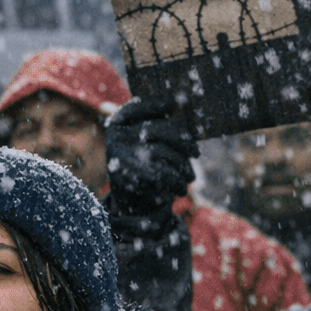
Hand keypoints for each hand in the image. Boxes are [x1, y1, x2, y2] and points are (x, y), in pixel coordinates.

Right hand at [105, 97, 197, 217]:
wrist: (131, 208)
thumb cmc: (144, 170)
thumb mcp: (144, 146)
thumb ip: (155, 128)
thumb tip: (178, 102)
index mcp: (115, 128)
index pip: (136, 107)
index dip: (154, 103)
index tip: (172, 102)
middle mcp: (115, 139)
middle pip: (157, 128)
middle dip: (182, 139)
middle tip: (195, 152)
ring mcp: (122, 156)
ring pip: (165, 151)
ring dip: (183, 165)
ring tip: (189, 177)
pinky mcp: (133, 176)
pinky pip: (166, 172)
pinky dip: (178, 181)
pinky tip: (180, 188)